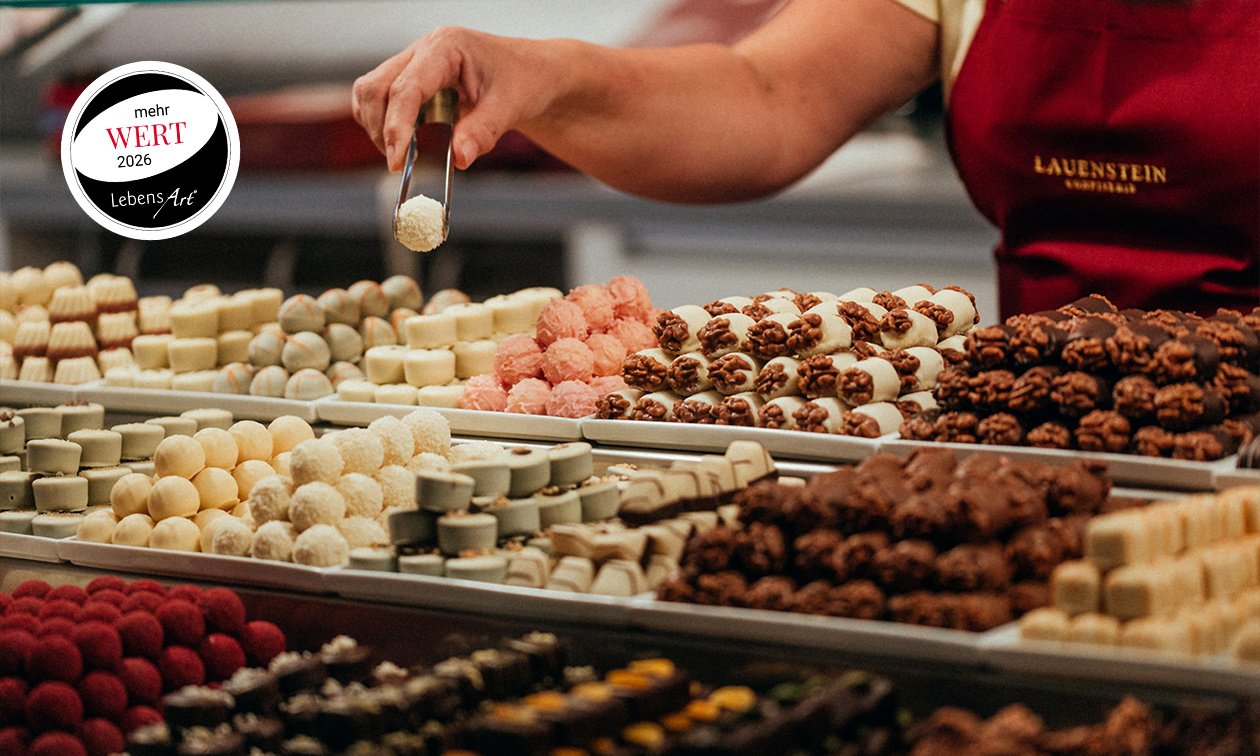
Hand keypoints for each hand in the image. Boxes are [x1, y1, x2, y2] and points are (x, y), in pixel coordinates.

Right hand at [352, 26, 558, 171]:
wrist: (533, 74)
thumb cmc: (525, 81)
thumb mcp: (511, 107)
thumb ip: (482, 132)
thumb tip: (458, 159)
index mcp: (446, 47)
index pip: (406, 87)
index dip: (396, 126)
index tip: (396, 160)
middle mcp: (423, 50)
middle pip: (376, 88)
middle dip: (381, 129)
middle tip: (400, 163)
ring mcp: (414, 63)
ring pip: (371, 93)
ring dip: (378, 127)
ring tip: (405, 154)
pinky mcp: (412, 80)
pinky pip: (382, 100)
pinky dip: (386, 124)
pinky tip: (409, 142)